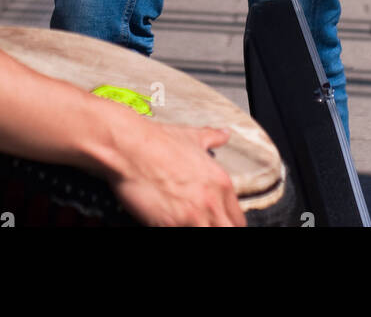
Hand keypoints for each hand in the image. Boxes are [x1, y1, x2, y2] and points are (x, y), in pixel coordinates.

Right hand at [110, 122, 244, 227]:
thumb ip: (212, 138)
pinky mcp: (172, 225)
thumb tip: (225, 134)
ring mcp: (193, 216)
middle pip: (229, 230)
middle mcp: (211, 201)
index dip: (228, 222)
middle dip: (218, 228)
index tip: (217, 221)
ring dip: (200, 230)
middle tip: (199, 222)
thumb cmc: (158, 141)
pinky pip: (184, 236)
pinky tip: (169, 224)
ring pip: (210, 234)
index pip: (238, 219)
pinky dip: (178, 232)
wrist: (131, 147)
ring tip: (185, 223)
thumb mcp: (192, 136)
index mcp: (221, 182)